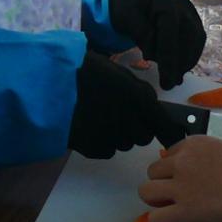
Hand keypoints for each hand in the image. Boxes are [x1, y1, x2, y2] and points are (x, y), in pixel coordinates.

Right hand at [70, 51, 186, 157]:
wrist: (49, 84)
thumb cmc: (85, 71)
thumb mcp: (118, 73)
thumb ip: (139, 91)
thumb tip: (151, 106)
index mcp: (139, 98)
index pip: (163, 124)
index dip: (169, 131)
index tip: (172, 135)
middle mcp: (130, 121)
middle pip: (143, 136)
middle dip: (136, 128)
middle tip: (118, 115)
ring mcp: (112, 137)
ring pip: (124, 144)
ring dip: (117, 135)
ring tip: (98, 118)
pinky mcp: (94, 148)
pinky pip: (106, 150)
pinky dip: (101, 142)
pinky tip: (88, 126)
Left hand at [105, 0, 206, 87]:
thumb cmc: (129, 4)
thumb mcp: (125, 15)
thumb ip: (139, 31)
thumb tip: (153, 52)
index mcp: (165, 0)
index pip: (171, 31)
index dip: (169, 56)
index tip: (166, 78)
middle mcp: (184, 6)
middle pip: (189, 38)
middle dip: (180, 64)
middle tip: (168, 84)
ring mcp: (192, 15)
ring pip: (196, 42)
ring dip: (186, 62)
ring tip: (171, 78)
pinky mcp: (194, 24)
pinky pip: (196, 43)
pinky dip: (188, 57)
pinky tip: (176, 69)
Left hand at [139, 137, 221, 221]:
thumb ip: (214, 156)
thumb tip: (220, 166)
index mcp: (193, 144)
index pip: (169, 154)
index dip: (175, 169)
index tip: (186, 179)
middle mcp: (181, 162)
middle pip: (152, 172)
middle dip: (162, 183)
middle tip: (177, 195)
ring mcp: (180, 187)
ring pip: (145, 192)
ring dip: (156, 200)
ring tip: (171, 209)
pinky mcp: (184, 211)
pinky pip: (155, 218)